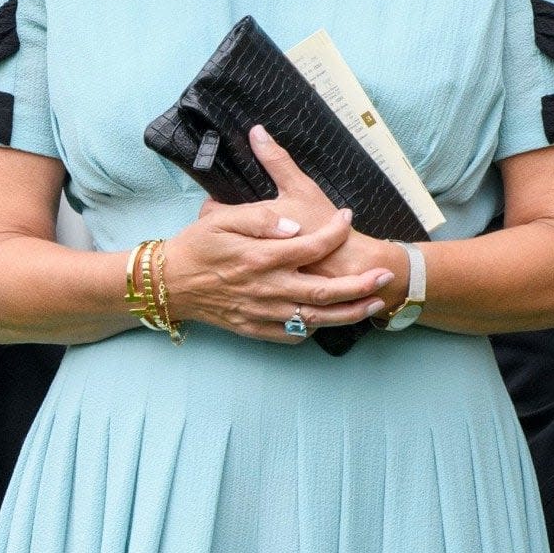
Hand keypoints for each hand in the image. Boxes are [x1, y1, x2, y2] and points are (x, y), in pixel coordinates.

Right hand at [165, 130, 395, 340]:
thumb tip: (294, 227)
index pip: (311, 245)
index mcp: (260, 257)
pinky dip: (314, 329)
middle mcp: (267, 289)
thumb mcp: (221, 219)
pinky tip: (329, 319)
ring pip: (315, 317)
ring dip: (349, 313)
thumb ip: (260, 219)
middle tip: (386, 275)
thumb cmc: (195, 246)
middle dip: (360, 284)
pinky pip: (292, 335)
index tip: (347, 217)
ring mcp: (262, 313)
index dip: (335, 231)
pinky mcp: (255, 329)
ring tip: (374, 304)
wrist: (168, 284)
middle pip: (325, 290)